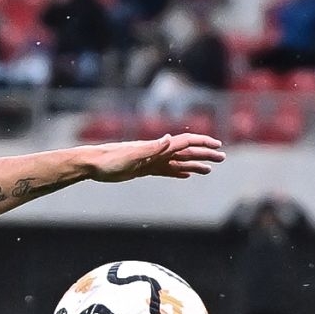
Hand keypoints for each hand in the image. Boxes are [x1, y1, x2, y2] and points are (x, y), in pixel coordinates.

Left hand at [87, 134, 226, 182]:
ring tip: (209, 169)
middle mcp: (156, 152)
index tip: (217, 146)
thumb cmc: (110, 160)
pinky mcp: (143, 169)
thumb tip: (168, 138)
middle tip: (222, 158)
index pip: (185, 142)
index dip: (202, 143)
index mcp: (156, 147)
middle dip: (205, 154)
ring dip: (195, 164)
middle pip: (186, 151)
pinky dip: (177, 172)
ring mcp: (151, 161)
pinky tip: (185, 175)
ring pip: (178, 162)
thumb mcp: (131, 155)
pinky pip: (165, 171)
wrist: (92, 164)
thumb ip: (151, 148)